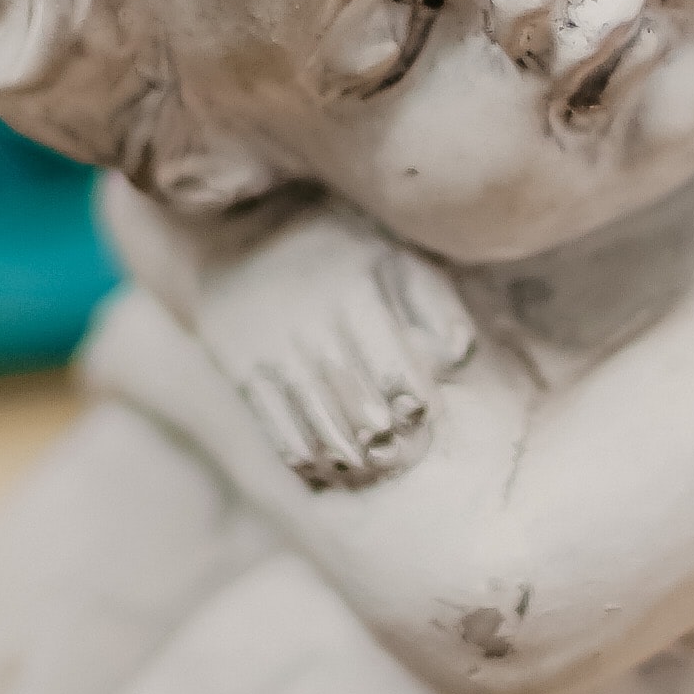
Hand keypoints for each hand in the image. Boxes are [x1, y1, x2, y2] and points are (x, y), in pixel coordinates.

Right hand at [196, 206, 477, 490]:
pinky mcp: (242, 372)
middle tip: (400, 454)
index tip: (421, 415)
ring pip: (321, 431)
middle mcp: (312, 326)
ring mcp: (273, 352)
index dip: (417, 408)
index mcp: (355, 294)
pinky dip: (305, 458)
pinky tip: (323, 466)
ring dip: (351, 460)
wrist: (237, 227)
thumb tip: (456, 358)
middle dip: (390, 444)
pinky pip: (278, 432)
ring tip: (368, 466)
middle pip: (363, 413)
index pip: (397, 374)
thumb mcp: (389, 253)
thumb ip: (433, 302)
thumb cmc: (334, 245)